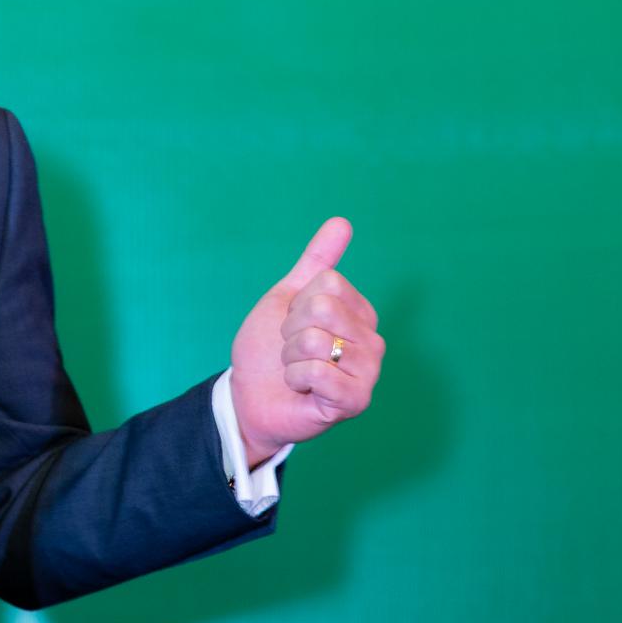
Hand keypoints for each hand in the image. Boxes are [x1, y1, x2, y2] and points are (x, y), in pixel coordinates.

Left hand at [228, 217, 384, 461]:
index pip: (327, 283)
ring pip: (316, 339)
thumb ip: (315, 262)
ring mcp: (368, 372)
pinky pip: (317, 372)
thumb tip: (342, 222)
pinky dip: (295, 379)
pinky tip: (302, 390)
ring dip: (290, 357)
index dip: (296, 304)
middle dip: (291, 330)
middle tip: (292, 351)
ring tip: (296, 372)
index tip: (292, 326)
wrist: (249, 397)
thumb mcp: (286, 297)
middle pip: (323, 307)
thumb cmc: (269, 350)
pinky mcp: (356, 400)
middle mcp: (372, 340)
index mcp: (360, 313)